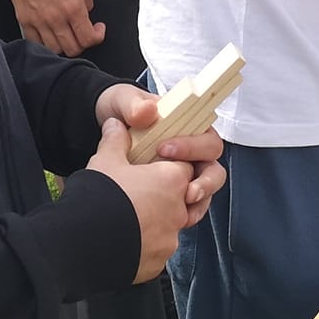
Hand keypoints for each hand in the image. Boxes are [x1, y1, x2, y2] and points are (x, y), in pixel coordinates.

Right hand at [8, 0, 105, 58]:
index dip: (97, 37)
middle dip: (82, 43)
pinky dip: (44, 43)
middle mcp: (56, 18)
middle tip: (83, 32)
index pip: (88, 38)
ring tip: (66, 34)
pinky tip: (50, 34)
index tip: (97, 29)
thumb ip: (88, 0)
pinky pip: (35, 42)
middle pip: (72, 49)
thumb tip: (87, 13)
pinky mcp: (24, 20)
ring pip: (54, 49)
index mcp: (73, 8)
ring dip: (64, 45)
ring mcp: (38, 21)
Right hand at [85, 118, 197, 282]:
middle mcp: (179, 209)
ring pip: (173, 225)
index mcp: (172, 180)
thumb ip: (116, 140)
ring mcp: (170, 238)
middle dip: (170, 194)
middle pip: (186, 197)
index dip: (172, 165)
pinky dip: (148, 243)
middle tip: (145, 193)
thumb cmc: (98, 196)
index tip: (155, 167)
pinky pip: (159, 249)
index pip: (187, 167)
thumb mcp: (105, 160)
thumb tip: (115, 125)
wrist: (81, 243)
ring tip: (134, 216)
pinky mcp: (158, 261)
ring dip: (160, 220)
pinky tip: (127, 238)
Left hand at [96, 81, 225, 224]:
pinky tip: (175, 217)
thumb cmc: (121, 110)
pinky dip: (188, 212)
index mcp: (185, 125)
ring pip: (208, 187)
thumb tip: (148, 111)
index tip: (164, 150)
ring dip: (202, 197)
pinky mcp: (175, 189)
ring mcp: (184, 170)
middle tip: (181, 185)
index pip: (206, 136)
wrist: (105, 131)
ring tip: (185, 202)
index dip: (193, 146)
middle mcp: (190, 149)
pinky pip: (192, 204)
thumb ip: (132, 104)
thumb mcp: (122, 100)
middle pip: (213, 165)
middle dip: (204, 178)